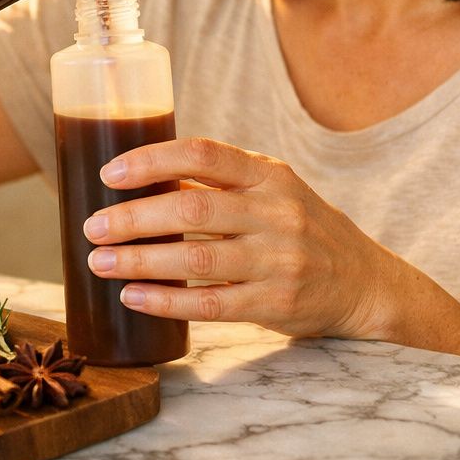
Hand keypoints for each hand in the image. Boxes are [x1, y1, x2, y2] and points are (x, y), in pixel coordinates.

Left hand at [82, 137, 398, 339]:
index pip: (205, 155)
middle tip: (93, 227)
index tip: (111, 173)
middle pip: (192, 211)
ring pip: (195, 261)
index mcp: (271, 175)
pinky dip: (166, 301)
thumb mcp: (274, 192)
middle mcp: (277, 213)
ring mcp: (278, 261)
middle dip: (133, 219)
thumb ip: (220, 186)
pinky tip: (134, 296)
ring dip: (140, 262)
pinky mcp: (275, 303)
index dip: (153, 160)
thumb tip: (145, 178)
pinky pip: (210, 304)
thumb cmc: (305, 229)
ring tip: (100, 262)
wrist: (365, 283)